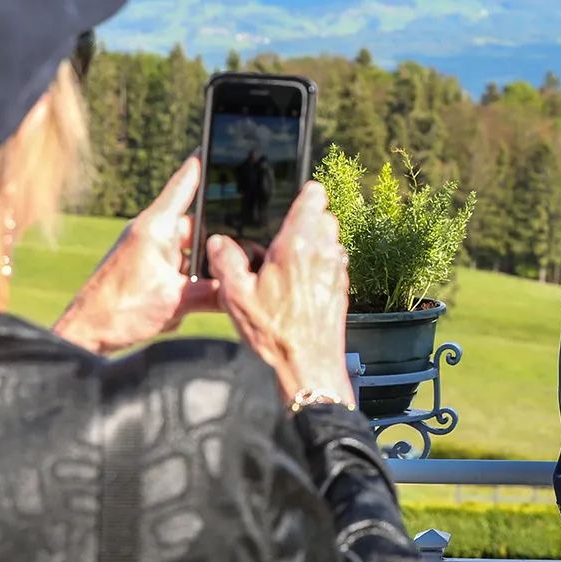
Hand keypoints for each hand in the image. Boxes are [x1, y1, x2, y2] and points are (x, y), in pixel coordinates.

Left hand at [54, 157, 220, 354]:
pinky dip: (181, 287)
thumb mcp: (177, 302)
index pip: (184, 185)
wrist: (85, 334)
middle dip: (209, 250)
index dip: (201, 165)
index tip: (212, 143)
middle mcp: (151, 233)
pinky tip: (172, 308)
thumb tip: (240, 289)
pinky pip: (175, 270)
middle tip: (219, 268)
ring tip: (183, 297)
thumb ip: (214, 292)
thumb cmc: (119, 310)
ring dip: (193, 276)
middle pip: (195, 228)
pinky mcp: (143, 269)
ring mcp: (146, 251)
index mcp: (156, 227)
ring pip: (188, 254)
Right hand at [207, 180, 353, 405]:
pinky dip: (321, 264)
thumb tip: (218, 242)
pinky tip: (300, 283)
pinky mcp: (342, 288)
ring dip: (315, 241)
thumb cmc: (274, 334)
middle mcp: (324, 252)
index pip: (314, 198)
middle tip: (282, 234)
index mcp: (298, 245)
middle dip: (306, 219)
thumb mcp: (236, 297)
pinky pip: (334, 262)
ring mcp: (337, 270)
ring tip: (288, 260)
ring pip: (332, 238)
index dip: (303, 194)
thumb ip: (226, 262)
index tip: (291, 198)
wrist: (308, 367)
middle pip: (324, 216)